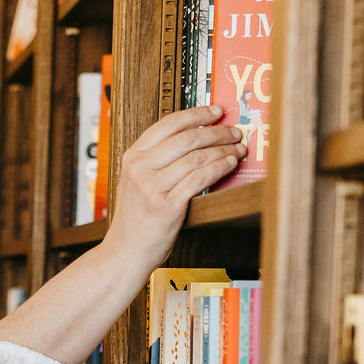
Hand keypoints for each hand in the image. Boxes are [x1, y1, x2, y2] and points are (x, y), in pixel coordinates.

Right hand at [103, 106, 246, 264]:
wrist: (125, 252)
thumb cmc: (136, 219)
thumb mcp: (136, 182)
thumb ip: (157, 160)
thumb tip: (195, 138)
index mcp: (133, 157)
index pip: (168, 124)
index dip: (196, 114)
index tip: (215, 111)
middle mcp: (140, 168)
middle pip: (187, 138)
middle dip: (216, 132)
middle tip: (233, 132)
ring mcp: (152, 187)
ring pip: (196, 157)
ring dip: (223, 150)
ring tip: (237, 148)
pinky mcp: (167, 206)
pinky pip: (200, 179)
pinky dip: (219, 168)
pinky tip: (229, 164)